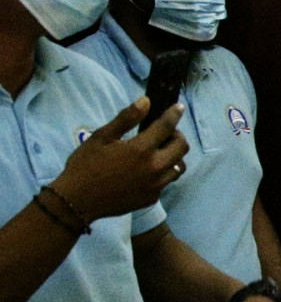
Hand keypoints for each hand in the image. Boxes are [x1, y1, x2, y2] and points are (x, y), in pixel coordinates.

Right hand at [51, 97, 188, 220]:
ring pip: (179, 166)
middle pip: (182, 147)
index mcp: (141, 150)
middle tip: (165, 132)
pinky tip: (148, 169)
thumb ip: (126, 119)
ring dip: (174, 155)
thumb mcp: (101, 137)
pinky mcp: (152, 198)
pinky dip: (163, 172)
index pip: (166, 127)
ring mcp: (155, 185)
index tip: (178, 107)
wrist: (78, 201)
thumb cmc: (85, 165)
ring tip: (160, 150)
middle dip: (177, 135)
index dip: (174, 114)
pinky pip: (166, 181)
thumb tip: (146, 101)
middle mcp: (154, 168)